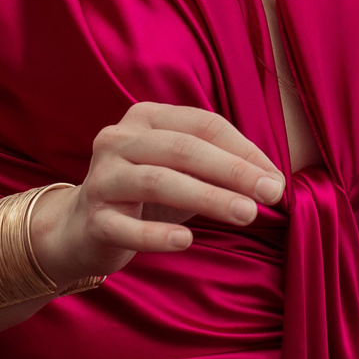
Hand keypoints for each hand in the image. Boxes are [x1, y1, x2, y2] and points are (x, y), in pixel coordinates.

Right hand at [31, 103, 284, 288]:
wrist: (82, 230)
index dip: (244, 150)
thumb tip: (274, 182)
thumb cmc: (146, 196)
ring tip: (245, 214)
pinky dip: (157, 234)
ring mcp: (102, 178)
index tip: (276, 179)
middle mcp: (119, 139)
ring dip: (208, 197)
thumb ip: (221, 170)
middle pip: (184, 149)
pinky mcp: (92, 218)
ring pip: (159, 181)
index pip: (204, 125)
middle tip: (271, 194)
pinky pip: (126, 226)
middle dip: (233, 171)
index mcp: (146, 118)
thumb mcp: (184, 173)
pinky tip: (185, 241)